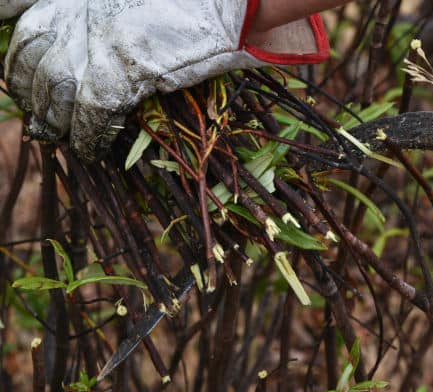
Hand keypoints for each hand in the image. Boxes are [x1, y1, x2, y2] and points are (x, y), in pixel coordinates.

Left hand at [4, 0, 328, 161]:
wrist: (225, 5)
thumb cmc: (189, 3)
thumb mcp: (127, 4)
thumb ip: (102, 19)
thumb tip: (89, 51)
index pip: (26, 34)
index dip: (23, 67)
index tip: (29, 87)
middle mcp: (74, 20)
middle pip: (35, 69)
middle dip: (38, 100)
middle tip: (48, 122)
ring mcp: (94, 48)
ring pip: (57, 97)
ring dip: (60, 124)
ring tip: (69, 138)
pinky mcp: (118, 76)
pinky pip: (89, 117)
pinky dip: (90, 139)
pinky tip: (95, 150)